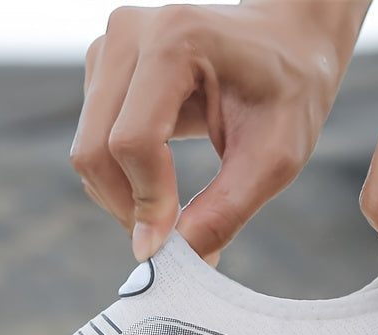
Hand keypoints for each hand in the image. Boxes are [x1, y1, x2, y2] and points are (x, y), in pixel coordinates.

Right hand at [71, 1, 368, 261]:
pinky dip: (120, 180)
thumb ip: (225, 211)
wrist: (286, 42)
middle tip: (169, 242)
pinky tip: (157, 186)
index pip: (133, 141)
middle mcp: (130, 33)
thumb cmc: (289, 92)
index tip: (170, 247)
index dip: (147, 203)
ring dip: (123, 199)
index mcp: (177, 40)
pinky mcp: (103, 70)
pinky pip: (93, 144)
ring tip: (170, 214)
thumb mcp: (273, 159)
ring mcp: (109, 48)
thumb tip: (176, 258)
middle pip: (96, 150)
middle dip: (129, 209)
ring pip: (88, 152)